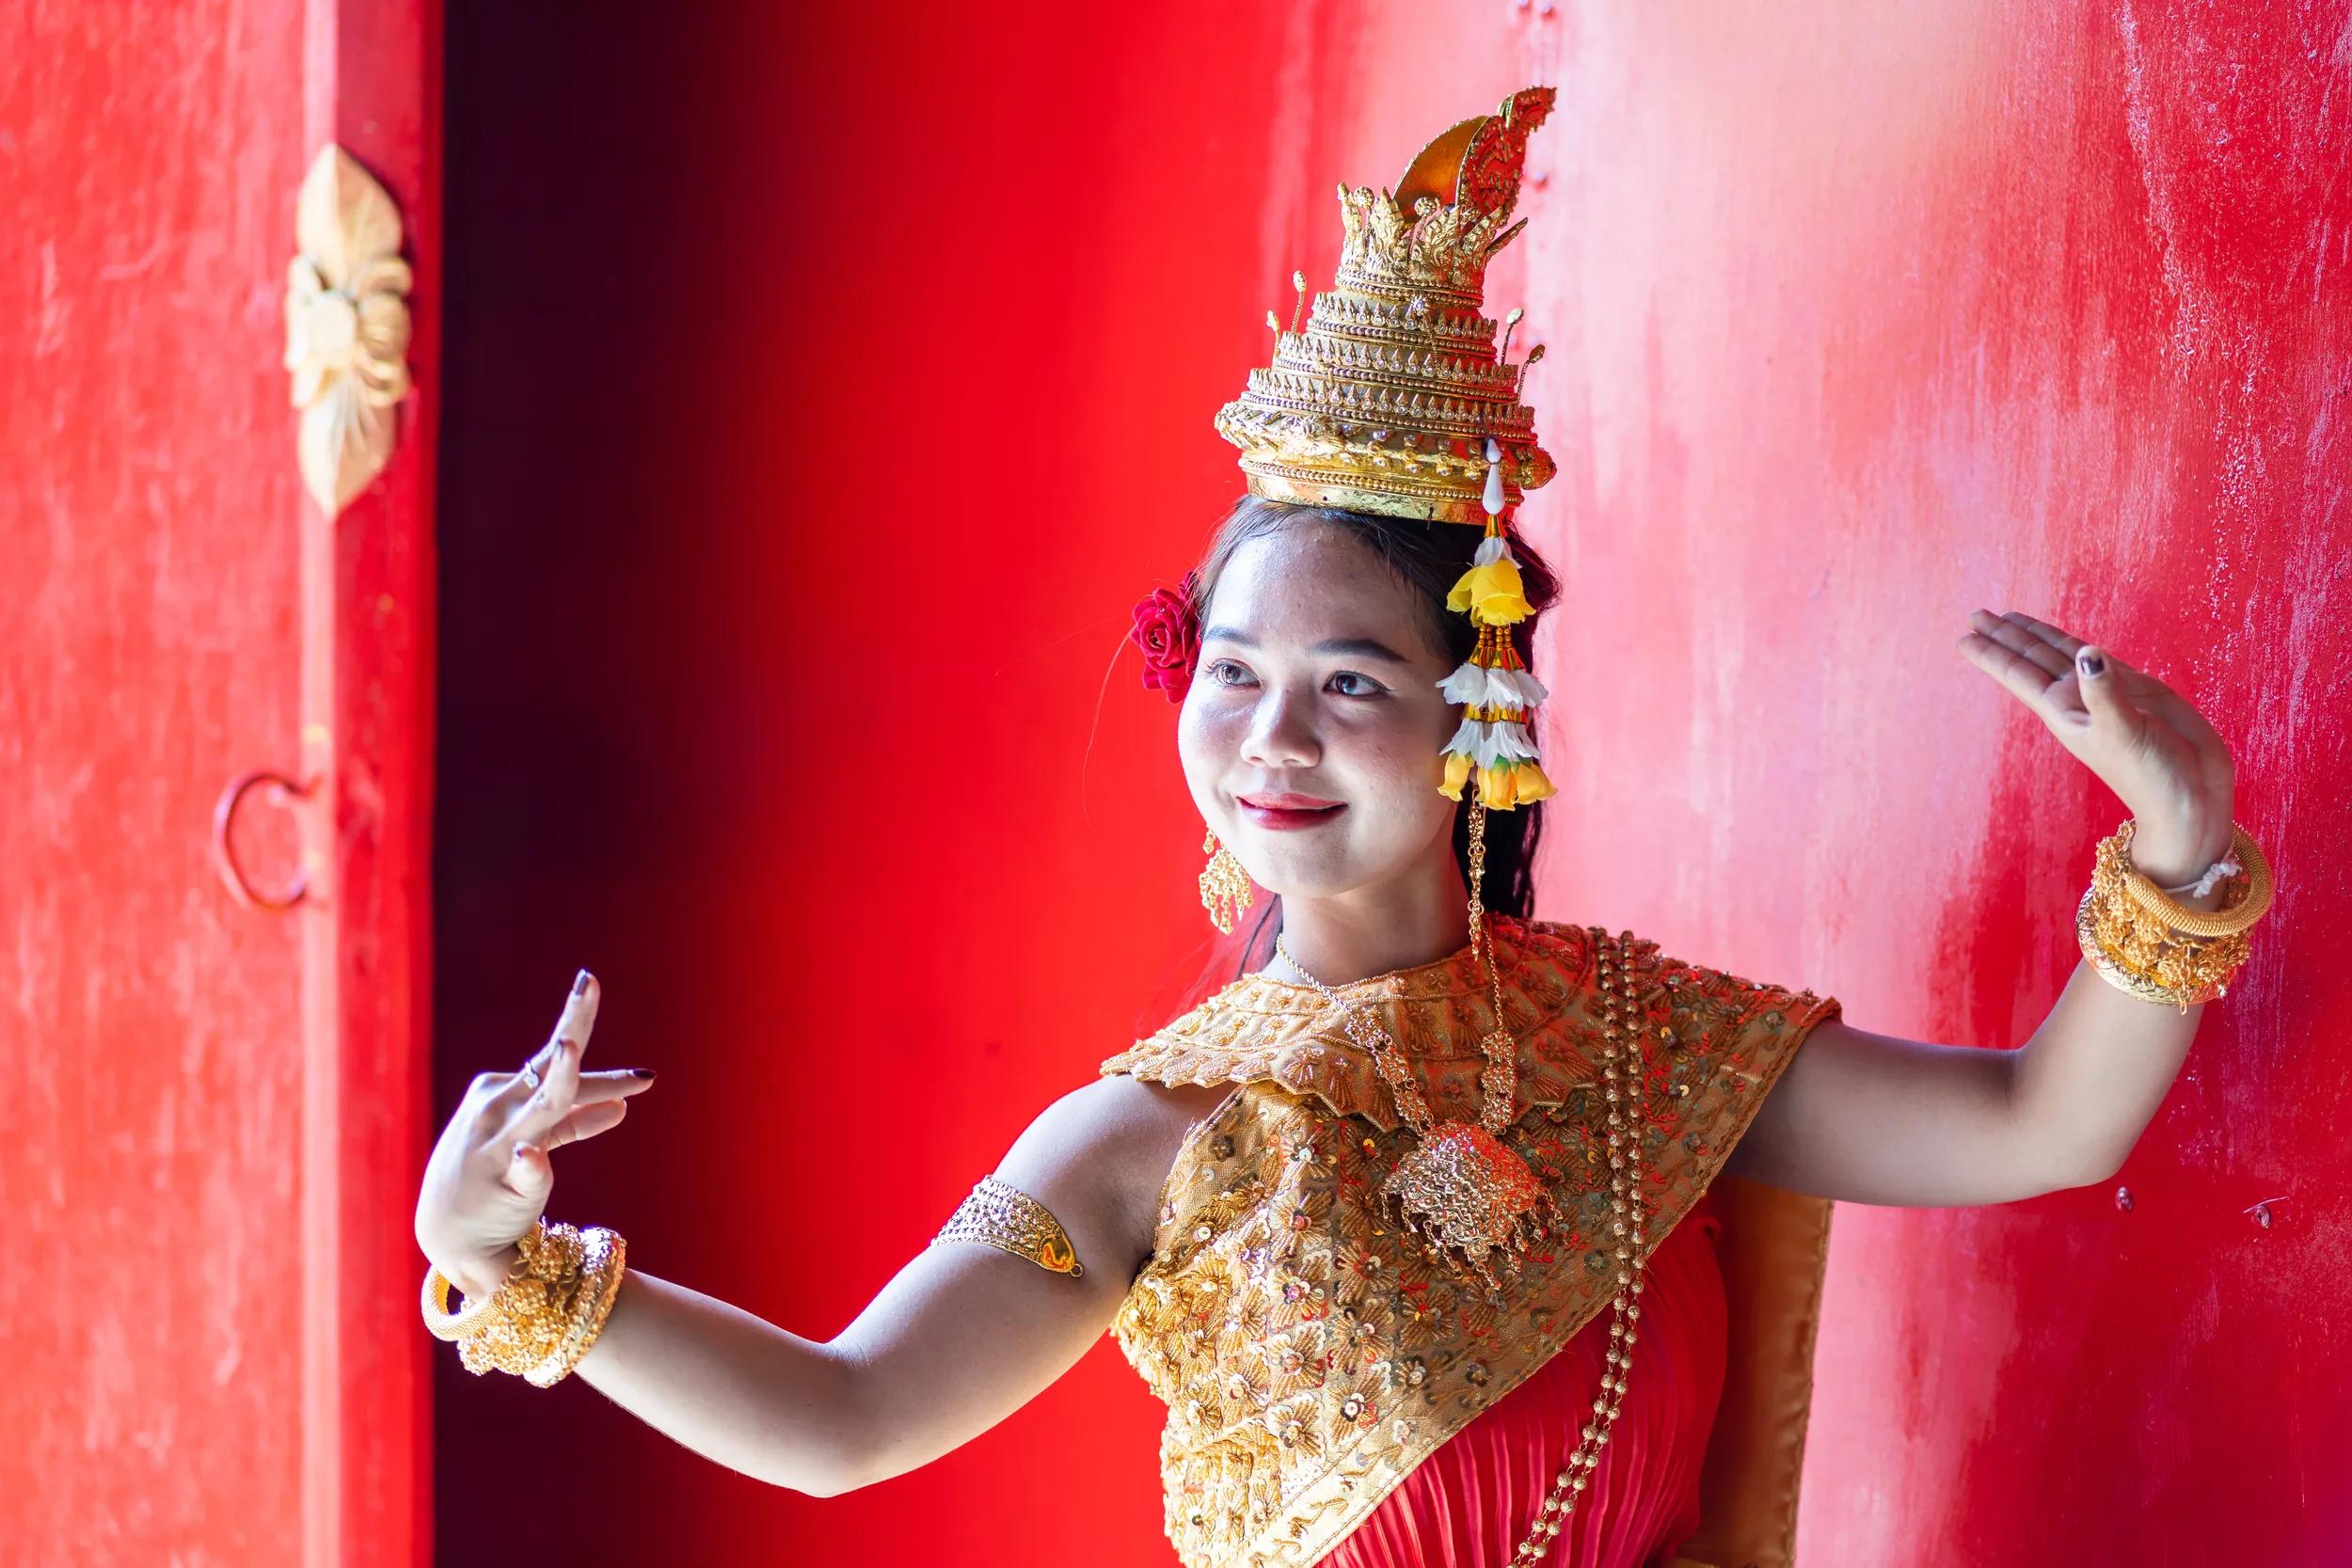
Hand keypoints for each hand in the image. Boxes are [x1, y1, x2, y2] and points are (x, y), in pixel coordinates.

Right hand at [412, 971, 654, 1298]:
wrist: (449, 1233)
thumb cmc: (491, 1178)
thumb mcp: (536, 1141)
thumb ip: (576, 1121)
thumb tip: (623, 1104)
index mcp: (505, 1092)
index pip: (559, 1068)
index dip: (605, 1069)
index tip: (645, 1069)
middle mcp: (500, 1110)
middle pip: (550, 1069)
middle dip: (571, 1025)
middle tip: (590, 983)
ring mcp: (497, 1145)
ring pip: (539, 1108)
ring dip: (554, 1079)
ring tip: (568, 1048)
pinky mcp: (500, 1185)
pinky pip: (521, 1171)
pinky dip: (528, 1162)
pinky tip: (527, 1155)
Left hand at [1955, 610, 2236, 884]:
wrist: (2190, 796)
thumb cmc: (2149, 774)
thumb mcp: (2121, 732)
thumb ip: (2105, 692)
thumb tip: (2088, 653)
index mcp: (2064, 711)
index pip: (2019, 674)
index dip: (1993, 654)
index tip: (1963, 636)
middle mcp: (2079, 699)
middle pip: (2033, 658)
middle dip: (2007, 637)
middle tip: (1976, 614)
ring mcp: (2107, 693)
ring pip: (2063, 656)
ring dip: (2037, 638)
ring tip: (2010, 619)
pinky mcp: (2139, 691)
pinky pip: (2101, 661)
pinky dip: (2083, 648)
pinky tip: (2071, 641)